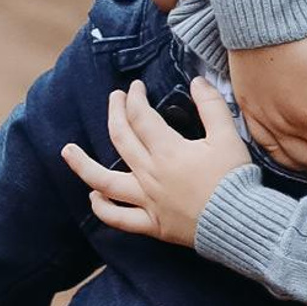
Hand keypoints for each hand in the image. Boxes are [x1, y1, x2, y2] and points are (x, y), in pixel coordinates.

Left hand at [63, 76, 248, 248]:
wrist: (238, 222)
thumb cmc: (234, 179)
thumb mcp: (228, 136)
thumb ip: (211, 106)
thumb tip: (197, 81)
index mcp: (167, 150)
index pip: (140, 116)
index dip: (134, 98)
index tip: (135, 87)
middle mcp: (150, 173)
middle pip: (121, 138)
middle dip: (115, 113)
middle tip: (114, 98)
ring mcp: (147, 200)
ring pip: (105, 181)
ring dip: (83, 165)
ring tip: (67, 151)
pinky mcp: (152, 224)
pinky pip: (119, 218)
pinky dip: (103, 208)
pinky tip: (93, 197)